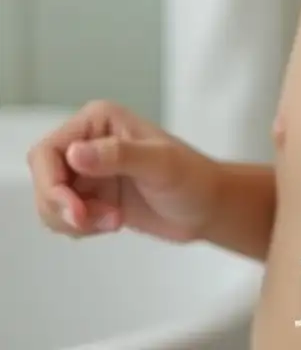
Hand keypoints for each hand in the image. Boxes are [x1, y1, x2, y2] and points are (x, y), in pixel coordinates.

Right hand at [27, 99, 221, 242]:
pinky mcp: (92, 196)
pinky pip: (63, 217)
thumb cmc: (191, 178)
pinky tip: (112, 223)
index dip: (50, 184)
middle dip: (59, 207)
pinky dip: (80, 229)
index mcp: (98, 120)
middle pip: (44, 178)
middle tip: (90, 223)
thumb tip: (74, 153)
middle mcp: (88, 141)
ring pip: (50, 202)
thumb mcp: (159, 164)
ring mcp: (88, 171)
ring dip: (74, 221)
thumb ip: (118, 156)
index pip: (47, 152)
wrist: (206, 206)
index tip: (74, 211)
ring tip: (113, 220)